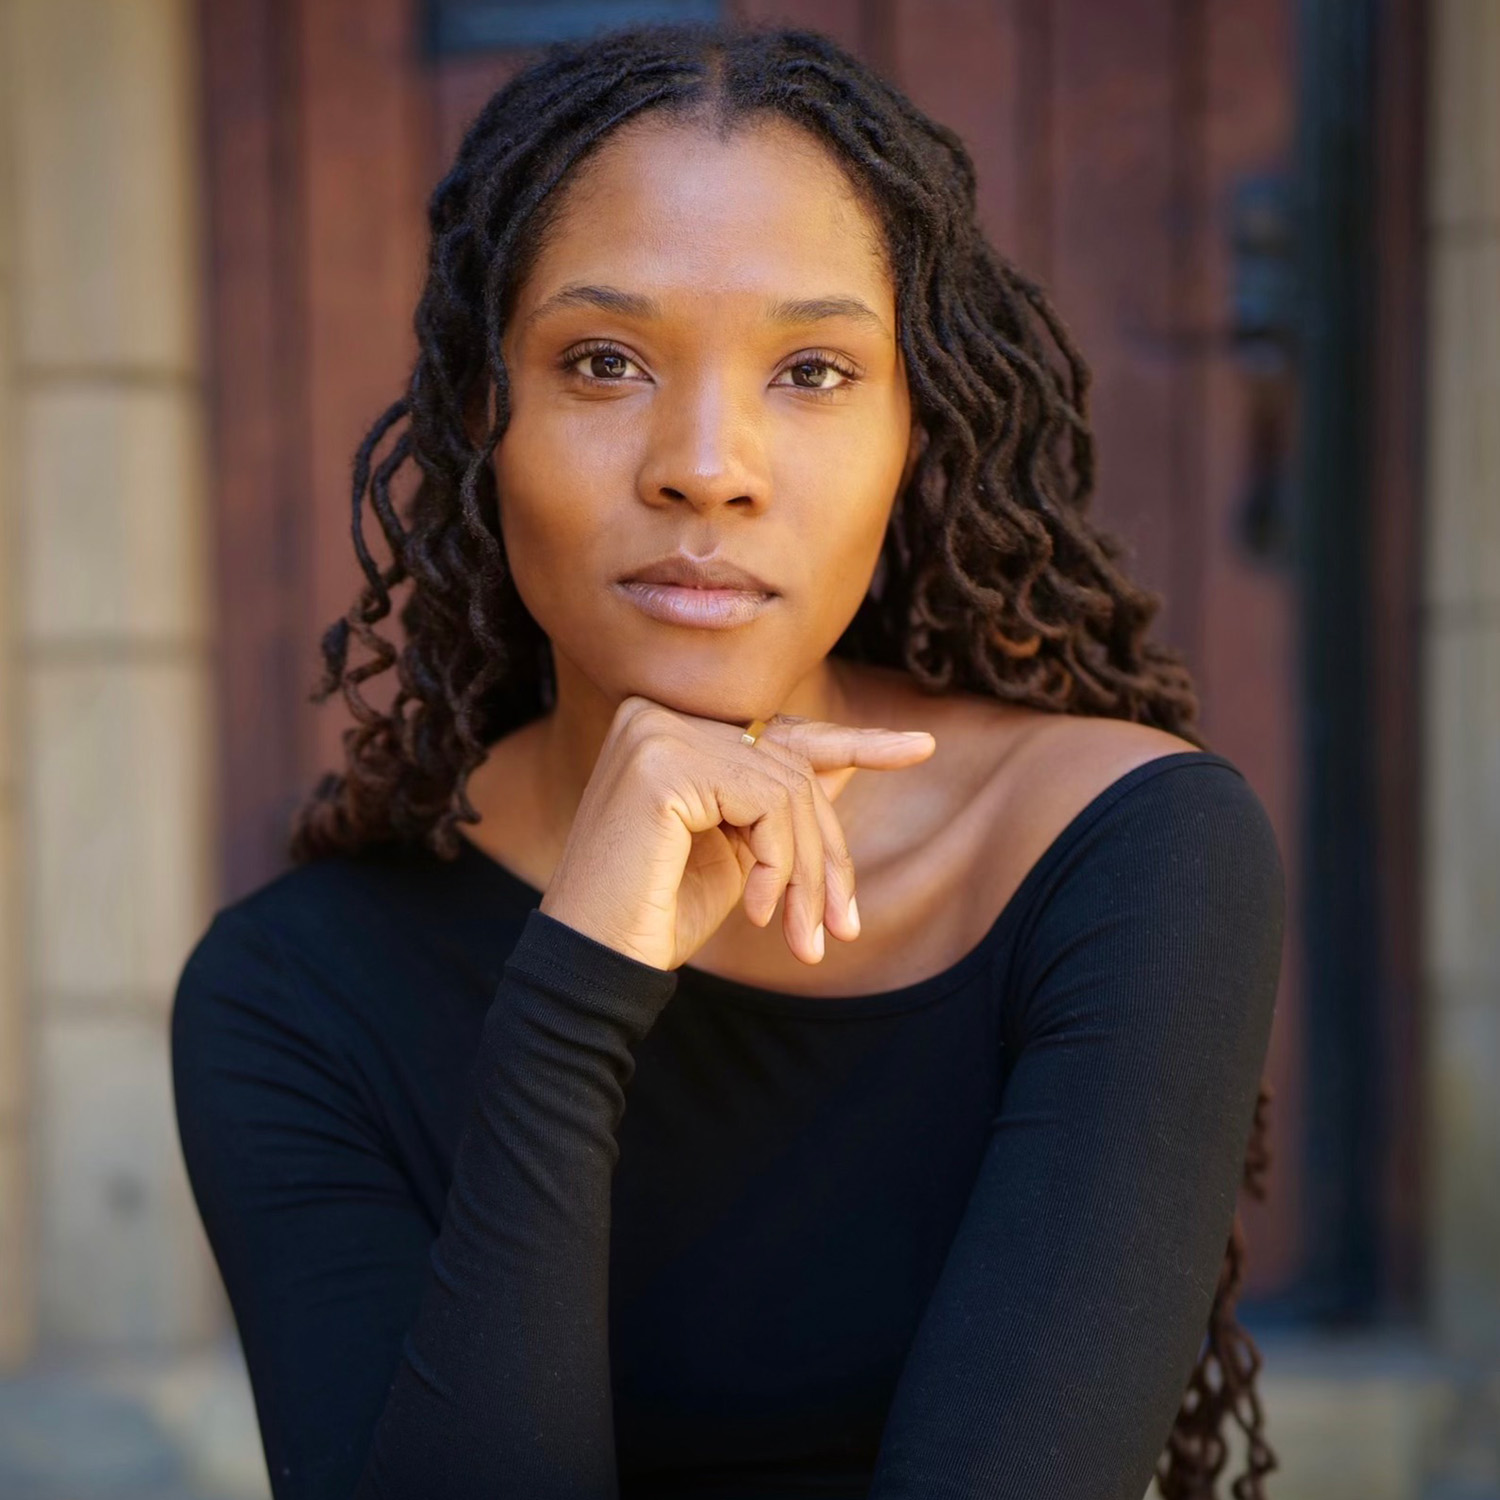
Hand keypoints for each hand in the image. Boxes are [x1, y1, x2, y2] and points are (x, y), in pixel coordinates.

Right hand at [537, 695, 936, 971]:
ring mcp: (657, 731)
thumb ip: (779, 803)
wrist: (596, 964)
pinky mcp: (662, 762)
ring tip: (803, 938)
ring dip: (808, 874)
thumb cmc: (657, 914)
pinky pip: (767, 805)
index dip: (858, 743)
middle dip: (828, 853)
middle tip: (841, 928)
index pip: (782, 734)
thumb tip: (843, 764)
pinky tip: (758, 913)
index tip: (922, 747)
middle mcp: (658, 715)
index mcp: (670, 728)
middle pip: (793, 768)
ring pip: (789, 789)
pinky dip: (779, 867)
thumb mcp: (737, 853)